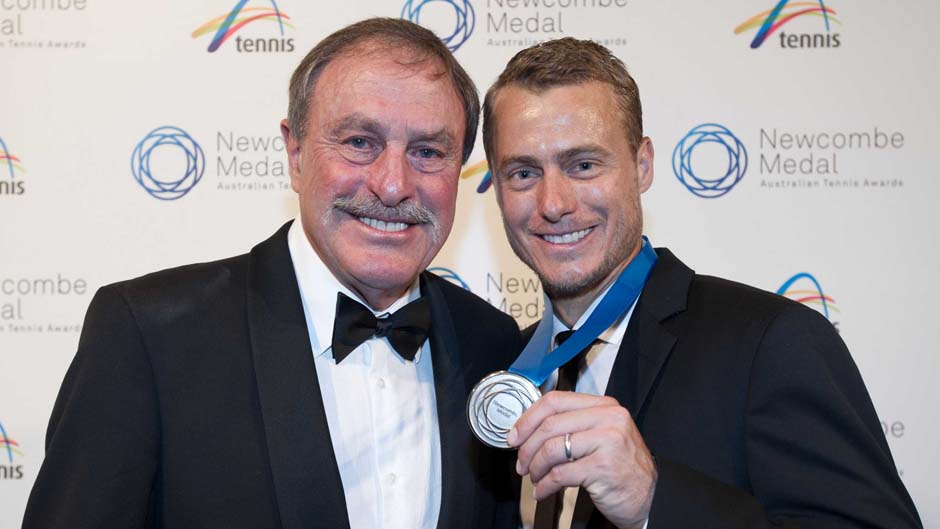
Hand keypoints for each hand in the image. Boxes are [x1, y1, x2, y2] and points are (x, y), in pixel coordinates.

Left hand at [508, 391, 656, 528]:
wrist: (648, 497)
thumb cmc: (621, 466)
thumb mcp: (601, 435)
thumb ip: (573, 425)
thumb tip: (529, 428)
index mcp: (604, 406)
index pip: (555, 400)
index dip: (528, 418)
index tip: (515, 435)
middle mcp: (608, 419)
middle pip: (550, 425)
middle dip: (527, 447)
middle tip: (521, 462)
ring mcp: (608, 441)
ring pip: (552, 449)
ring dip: (535, 467)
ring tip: (534, 477)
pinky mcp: (603, 467)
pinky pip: (560, 474)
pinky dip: (545, 485)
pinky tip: (543, 490)